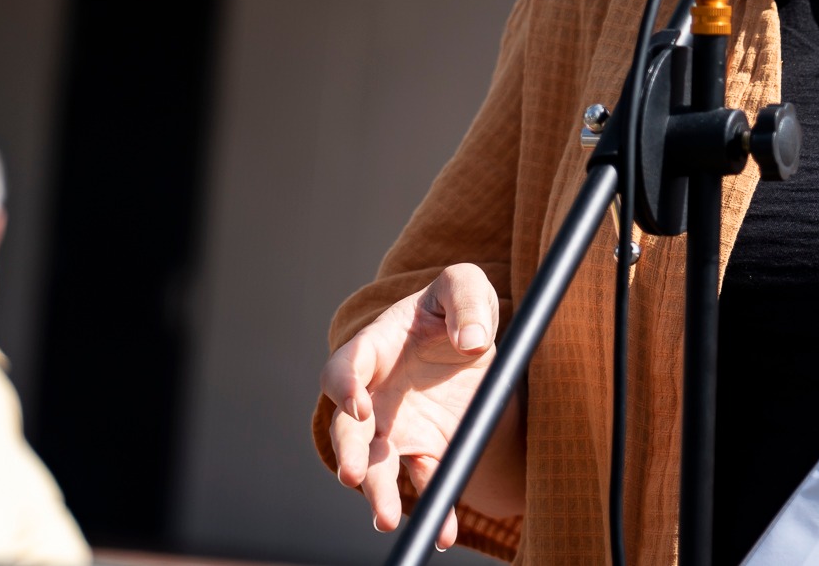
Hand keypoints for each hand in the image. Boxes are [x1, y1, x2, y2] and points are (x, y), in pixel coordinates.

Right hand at [321, 264, 501, 546]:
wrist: (470, 342)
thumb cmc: (454, 308)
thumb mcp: (463, 286)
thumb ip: (466, 301)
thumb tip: (474, 342)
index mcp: (374, 348)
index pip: (346, 367)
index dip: (345, 386)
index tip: (359, 403)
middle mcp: (374, 395)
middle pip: (349, 429)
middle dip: (348, 453)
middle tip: (351, 476)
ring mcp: (393, 428)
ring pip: (377, 466)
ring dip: (378, 493)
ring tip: (386, 518)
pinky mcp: (421, 451)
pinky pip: (423, 483)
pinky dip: (435, 508)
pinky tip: (445, 532)